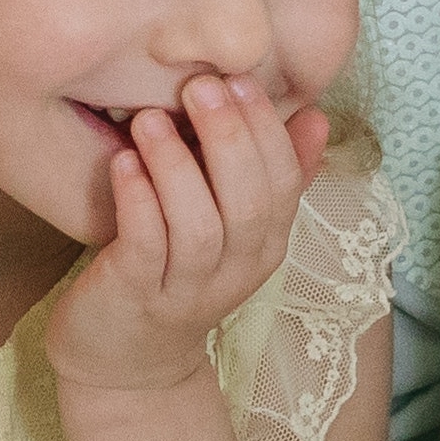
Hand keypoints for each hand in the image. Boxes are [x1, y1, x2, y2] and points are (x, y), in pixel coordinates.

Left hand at [47, 76, 329, 395]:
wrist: (124, 361)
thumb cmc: (178, 270)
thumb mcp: (235, 224)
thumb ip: (276, 170)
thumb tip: (316, 114)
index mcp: (268, 245)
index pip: (285, 183)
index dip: (267, 130)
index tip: (240, 79)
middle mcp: (237, 270)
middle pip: (249, 204)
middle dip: (229, 138)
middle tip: (202, 86)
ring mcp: (186, 289)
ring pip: (197, 227)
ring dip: (176, 166)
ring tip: (152, 119)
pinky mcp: (134, 298)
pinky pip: (143, 246)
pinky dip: (137, 200)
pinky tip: (123, 162)